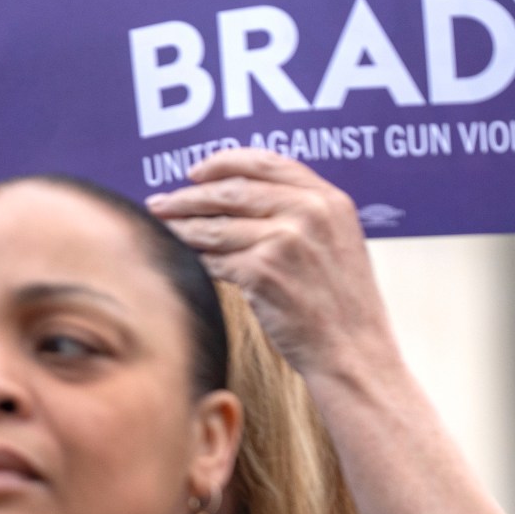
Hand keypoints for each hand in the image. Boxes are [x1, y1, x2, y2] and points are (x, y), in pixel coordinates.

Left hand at [145, 148, 395, 377]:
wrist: (354, 351)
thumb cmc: (340, 301)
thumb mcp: (335, 240)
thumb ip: (298, 210)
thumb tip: (231, 192)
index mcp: (328, 199)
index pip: (265, 162)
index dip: (222, 163)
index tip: (194, 172)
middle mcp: (309, 213)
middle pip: (231, 191)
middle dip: (188, 197)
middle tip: (159, 202)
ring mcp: (285, 241)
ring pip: (215, 226)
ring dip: (181, 227)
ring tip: (162, 228)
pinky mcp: (262, 272)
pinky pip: (213, 259)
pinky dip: (195, 259)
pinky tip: (185, 259)